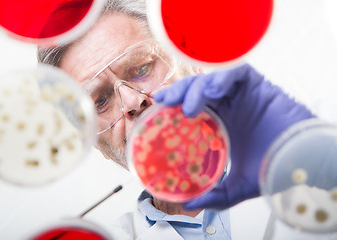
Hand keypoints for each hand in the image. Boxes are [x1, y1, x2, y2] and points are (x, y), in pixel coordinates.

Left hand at [154, 64, 314, 209]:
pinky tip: (213, 91)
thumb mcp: (237, 185)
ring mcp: (240, 94)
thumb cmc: (273, 168)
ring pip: (210, 79)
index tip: (157, 107)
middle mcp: (227, 105)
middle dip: (178, 92)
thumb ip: (215, 193)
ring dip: (196, 88)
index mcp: (219, 122)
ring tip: (190, 107)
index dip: (172, 104)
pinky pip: (236, 72)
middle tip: (164, 101)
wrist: (301, 161)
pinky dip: (222, 78)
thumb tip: (190, 203)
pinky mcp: (257, 85)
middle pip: (195, 89)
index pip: (189, 106)